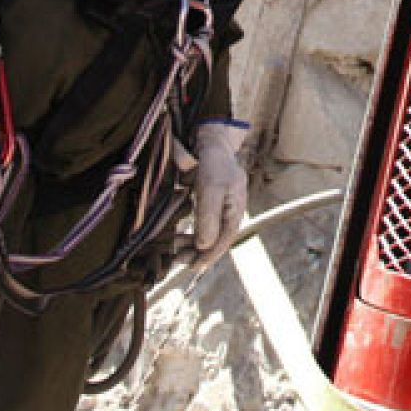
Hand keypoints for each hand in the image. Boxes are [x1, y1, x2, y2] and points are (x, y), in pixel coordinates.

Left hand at [191, 120, 248, 269]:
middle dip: (197, 253)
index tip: (191, 267)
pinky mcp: (211, 203)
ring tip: (175, 249)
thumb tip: (204, 246)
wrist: (212, 143)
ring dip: (193, 244)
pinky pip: (203, 225)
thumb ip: (208, 218)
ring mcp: (222, 208)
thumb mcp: (210, 190)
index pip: (223, 241)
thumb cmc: (213, 164)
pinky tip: (180, 236)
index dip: (208, 257)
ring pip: (208, 234)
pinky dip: (192, 234)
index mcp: (235, 211)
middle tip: (177, 260)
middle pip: (216, 241)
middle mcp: (230, 213)